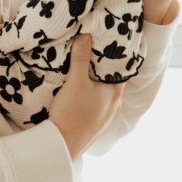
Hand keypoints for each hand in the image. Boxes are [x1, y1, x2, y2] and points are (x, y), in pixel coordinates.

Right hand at [48, 34, 125, 161]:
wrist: (60, 145)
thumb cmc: (71, 113)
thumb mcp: (75, 81)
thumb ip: (80, 57)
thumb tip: (85, 35)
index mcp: (115, 93)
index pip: (121, 69)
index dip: (115, 56)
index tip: (108, 43)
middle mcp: (114, 105)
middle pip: (111, 79)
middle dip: (102, 66)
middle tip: (93, 50)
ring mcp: (104, 116)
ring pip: (103, 91)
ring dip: (95, 81)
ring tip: (84, 67)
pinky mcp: (93, 123)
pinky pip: (96, 102)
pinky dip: (90, 93)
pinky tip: (79, 89)